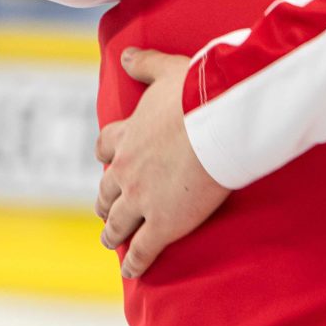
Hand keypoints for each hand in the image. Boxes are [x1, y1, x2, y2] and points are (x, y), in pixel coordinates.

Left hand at [96, 48, 230, 279]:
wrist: (219, 121)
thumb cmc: (199, 92)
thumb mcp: (168, 69)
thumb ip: (145, 63)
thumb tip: (125, 55)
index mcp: (127, 135)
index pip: (106, 147)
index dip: (108, 156)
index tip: (110, 160)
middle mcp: (126, 170)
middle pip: (107, 191)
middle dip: (107, 201)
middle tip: (109, 208)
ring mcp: (141, 200)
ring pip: (117, 224)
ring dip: (113, 233)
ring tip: (112, 240)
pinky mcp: (162, 225)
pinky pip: (142, 250)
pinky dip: (135, 263)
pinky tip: (132, 271)